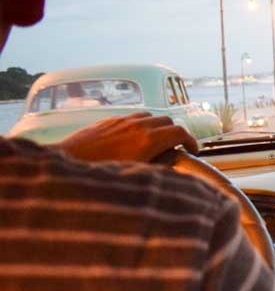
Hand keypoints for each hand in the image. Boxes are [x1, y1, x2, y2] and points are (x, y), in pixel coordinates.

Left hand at [53, 112, 198, 162]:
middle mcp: (138, 126)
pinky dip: (140, 125)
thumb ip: (159, 166)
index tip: (192, 150)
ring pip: (149, 116)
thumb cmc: (101, 174)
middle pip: (167, 121)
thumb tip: (172, 162)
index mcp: (149, 140)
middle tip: (174, 148)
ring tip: (153, 143)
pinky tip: (132, 140)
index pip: (180, 132)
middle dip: (174, 133)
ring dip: (157, 127)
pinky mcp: (108, 121)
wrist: (66, 163)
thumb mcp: (136, 174)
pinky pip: (131, 117)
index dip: (190, 141)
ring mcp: (122, 121)